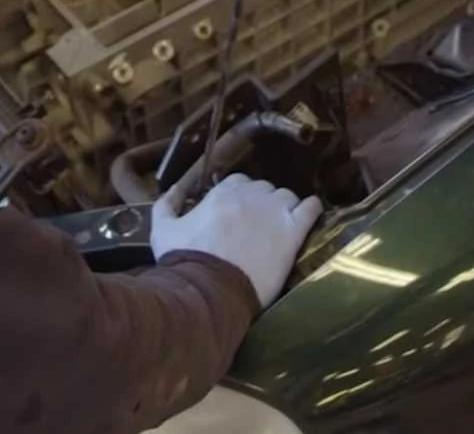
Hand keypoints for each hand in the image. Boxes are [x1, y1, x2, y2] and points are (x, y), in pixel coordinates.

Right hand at [151, 173, 322, 307]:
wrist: (208, 292)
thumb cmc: (184, 261)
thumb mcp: (162, 229)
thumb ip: (166, 203)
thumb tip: (174, 187)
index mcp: (222, 193)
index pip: (239, 182)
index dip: (240, 197)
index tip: (238, 213)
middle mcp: (250, 196)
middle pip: (264, 189)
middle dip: (262, 202)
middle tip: (258, 224)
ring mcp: (274, 212)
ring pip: (287, 197)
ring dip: (284, 207)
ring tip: (281, 225)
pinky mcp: (292, 233)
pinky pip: (310, 209)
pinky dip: (312, 209)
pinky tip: (311, 214)